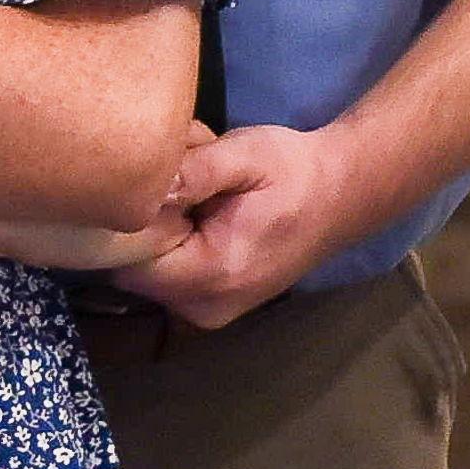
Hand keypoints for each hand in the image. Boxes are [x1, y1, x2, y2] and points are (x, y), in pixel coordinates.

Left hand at [130, 119, 370, 327]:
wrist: (342, 194)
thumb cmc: (293, 170)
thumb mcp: (245, 155)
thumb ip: (192, 172)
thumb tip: (140, 191)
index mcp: (213, 273)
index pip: (129, 263)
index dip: (127, 225)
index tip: (147, 190)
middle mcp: (206, 307)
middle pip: (135, 273)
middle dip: (143, 229)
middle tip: (176, 187)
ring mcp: (210, 313)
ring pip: (149, 278)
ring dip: (159, 239)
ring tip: (193, 200)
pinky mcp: (214, 307)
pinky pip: (169, 281)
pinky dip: (174, 251)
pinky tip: (199, 219)